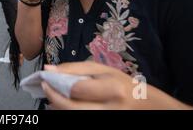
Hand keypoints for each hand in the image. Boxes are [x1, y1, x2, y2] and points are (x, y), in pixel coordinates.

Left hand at [41, 62, 192, 109]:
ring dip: (57, 107)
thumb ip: (76, 69)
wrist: (147, 108)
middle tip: (45, 88)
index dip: (55, 84)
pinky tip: (63, 105)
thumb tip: (48, 70)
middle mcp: (109, 110)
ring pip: (72, 116)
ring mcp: (105, 119)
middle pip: (70, 109)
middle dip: (52, 98)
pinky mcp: (102, 124)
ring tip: (53, 96)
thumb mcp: (103, 70)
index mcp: (112, 90)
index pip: (75, 89)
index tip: (45, 77)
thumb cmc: (123, 84)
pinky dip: (66, 112)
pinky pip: (77, 119)